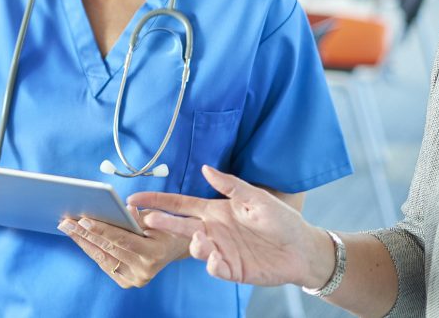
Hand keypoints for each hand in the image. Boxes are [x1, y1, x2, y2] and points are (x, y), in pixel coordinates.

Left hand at [57, 207, 189, 287]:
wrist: (175, 248)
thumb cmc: (166, 227)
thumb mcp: (157, 218)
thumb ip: (138, 216)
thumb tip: (119, 208)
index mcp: (154, 254)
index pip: (122, 240)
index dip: (102, 229)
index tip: (83, 220)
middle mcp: (144, 270)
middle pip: (108, 248)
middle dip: (85, 233)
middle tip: (66, 221)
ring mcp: (135, 279)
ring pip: (102, 257)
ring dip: (82, 241)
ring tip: (67, 227)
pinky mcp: (127, 282)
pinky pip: (104, 263)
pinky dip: (91, 249)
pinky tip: (79, 237)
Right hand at [128, 165, 330, 287]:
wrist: (303, 249)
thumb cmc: (282, 220)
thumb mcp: (257, 197)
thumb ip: (231, 185)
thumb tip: (205, 168)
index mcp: (215, 210)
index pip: (180, 204)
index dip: (158, 201)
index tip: (135, 198)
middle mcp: (212, 230)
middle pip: (179, 225)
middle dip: (161, 223)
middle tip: (146, 220)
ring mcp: (220, 250)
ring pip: (194, 247)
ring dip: (191, 243)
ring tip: (199, 238)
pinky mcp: (231, 269)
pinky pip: (213, 268)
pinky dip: (209, 263)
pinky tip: (214, 257)